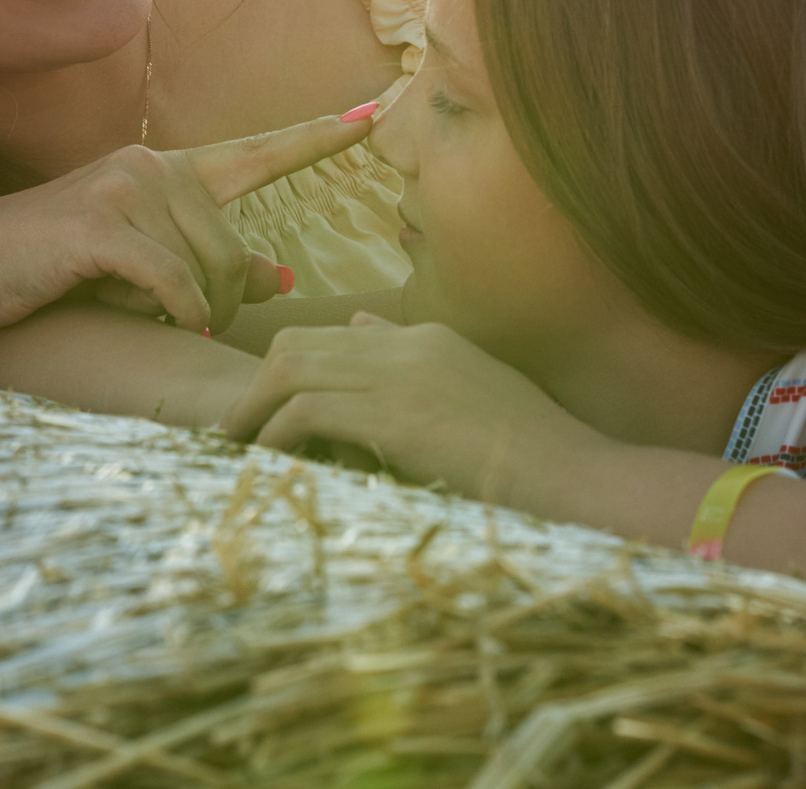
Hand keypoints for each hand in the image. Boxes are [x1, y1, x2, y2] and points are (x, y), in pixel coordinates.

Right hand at [0, 112, 372, 330]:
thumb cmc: (56, 267)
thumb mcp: (142, 264)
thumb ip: (212, 264)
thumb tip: (282, 277)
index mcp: (170, 173)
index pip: (258, 152)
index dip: (316, 140)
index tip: (373, 119)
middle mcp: (154, 168)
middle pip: (236, 248)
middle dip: (225, 301)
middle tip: (188, 321)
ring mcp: (125, 191)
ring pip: (208, 268)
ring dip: (193, 309)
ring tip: (152, 316)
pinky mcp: (99, 226)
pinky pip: (170, 277)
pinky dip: (177, 306)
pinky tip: (172, 320)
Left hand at [218, 314, 607, 498]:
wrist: (572, 475)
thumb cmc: (530, 452)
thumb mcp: (473, 393)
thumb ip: (416, 363)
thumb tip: (361, 330)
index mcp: (426, 338)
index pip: (332, 337)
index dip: (289, 372)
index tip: (264, 413)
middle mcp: (407, 345)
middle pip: (297, 344)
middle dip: (256, 387)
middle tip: (233, 431)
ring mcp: (400, 376)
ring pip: (291, 369)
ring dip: (254, 411)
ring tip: (234, 451)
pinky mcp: (394, 416)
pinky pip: (306, 411)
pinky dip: (275, 435)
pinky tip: (265, 465)